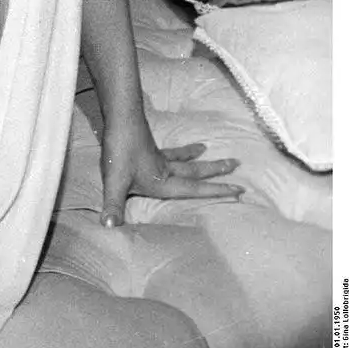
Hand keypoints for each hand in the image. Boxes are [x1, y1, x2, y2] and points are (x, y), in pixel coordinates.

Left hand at [99, 115, 243, 227]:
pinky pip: (167, 151)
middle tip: (237, 163)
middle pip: (195, 170)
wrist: (119, 119)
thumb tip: (109, 228)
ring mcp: (157, 157)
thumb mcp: (115, 181)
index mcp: (163, 181)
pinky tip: (177, 145)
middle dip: (216, 170)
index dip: (216, 191)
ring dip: (196, 155)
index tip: (239, 191)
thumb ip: (114, 205)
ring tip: (207, 148)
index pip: (195, 189)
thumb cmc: (119, 152)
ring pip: (183, 159)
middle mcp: (164, 169)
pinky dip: (177, 150)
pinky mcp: (148, 146)